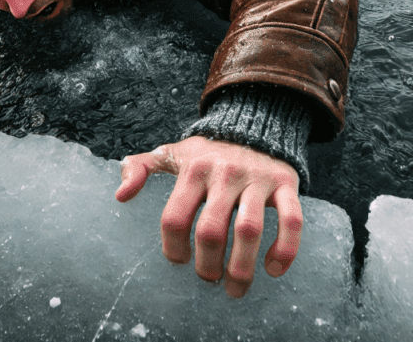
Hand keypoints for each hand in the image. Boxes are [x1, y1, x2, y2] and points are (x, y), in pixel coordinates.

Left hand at [115, 136, 302, 297]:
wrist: (255, 123)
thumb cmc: (207, 152)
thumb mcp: (171, 153)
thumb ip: (139, 167)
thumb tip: (120, 195)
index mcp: (194, 170)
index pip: (175, 217)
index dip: (173, 248)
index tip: (178, 260)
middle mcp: (225, 173)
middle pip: (210, 230)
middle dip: (207, 265)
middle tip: (208, 278)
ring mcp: (257, 179)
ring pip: (248, 230)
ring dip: (241, 267)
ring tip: (235, 289)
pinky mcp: (285, 184)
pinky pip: (291, 220)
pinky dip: (285, 248)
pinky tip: (274, 269)